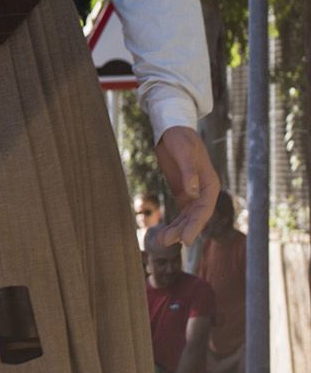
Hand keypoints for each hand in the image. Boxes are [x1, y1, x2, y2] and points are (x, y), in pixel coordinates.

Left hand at [152, 125, 219, 245]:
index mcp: (210, 185)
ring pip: (187, 218)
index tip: (186, 240)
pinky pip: (180, 213)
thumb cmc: (181, 139)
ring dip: (176, 230)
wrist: (173, 131)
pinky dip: (174, 223)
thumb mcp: (184, 152)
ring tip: (161, 241)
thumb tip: (192, 193)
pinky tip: (164, 234)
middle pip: (195, 217)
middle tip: (167, 241)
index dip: (195, 226)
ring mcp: (194, 195)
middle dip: (183, 231)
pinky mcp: (183, 194)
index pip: (204, 210)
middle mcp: (204, 193)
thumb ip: (189, 173)